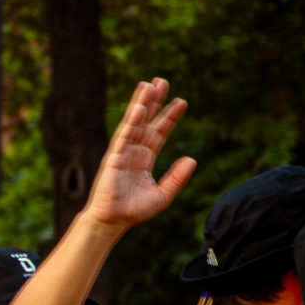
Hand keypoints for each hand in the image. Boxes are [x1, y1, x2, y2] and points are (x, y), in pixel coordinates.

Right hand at [81, 79, 195, 236]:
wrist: (112, 222)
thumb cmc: (133, 212)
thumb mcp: (163, 195)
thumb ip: (177, 177)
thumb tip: (192, 159)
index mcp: (145, 159)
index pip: (159, 132)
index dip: (170, 117)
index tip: (181, 102)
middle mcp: (134, 151)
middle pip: (147, 121)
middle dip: (155, 102)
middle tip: (162, 82)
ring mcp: (122, 152)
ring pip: (134, 123)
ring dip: (142, 104)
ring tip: (149, 85)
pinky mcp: (113, 156)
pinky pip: (124, 135)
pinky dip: (132, 121)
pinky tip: (139, 107)